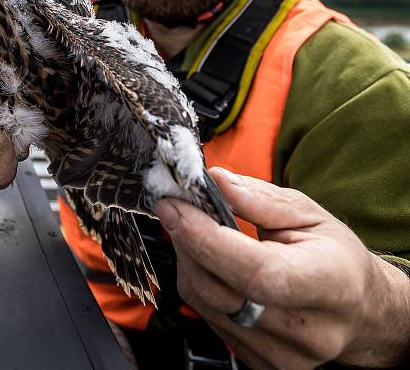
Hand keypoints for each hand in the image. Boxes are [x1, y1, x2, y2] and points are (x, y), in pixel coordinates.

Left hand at [153, 167, 409, 368]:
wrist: (357, 310)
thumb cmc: (334, 258)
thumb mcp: (309, 215)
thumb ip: (260, 198)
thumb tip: (216, 181)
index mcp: (330, 284)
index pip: (257, 271)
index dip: (207, 239)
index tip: (176, 208)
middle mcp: (308, 330)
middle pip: (221, 291)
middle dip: (188, 243)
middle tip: (176, 210)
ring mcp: (282, 355)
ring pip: (205, 305)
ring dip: (189, 262)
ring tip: (196, 234)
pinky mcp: (258, 362)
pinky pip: (207, 318)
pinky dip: (199, 284)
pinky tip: (208, 263)